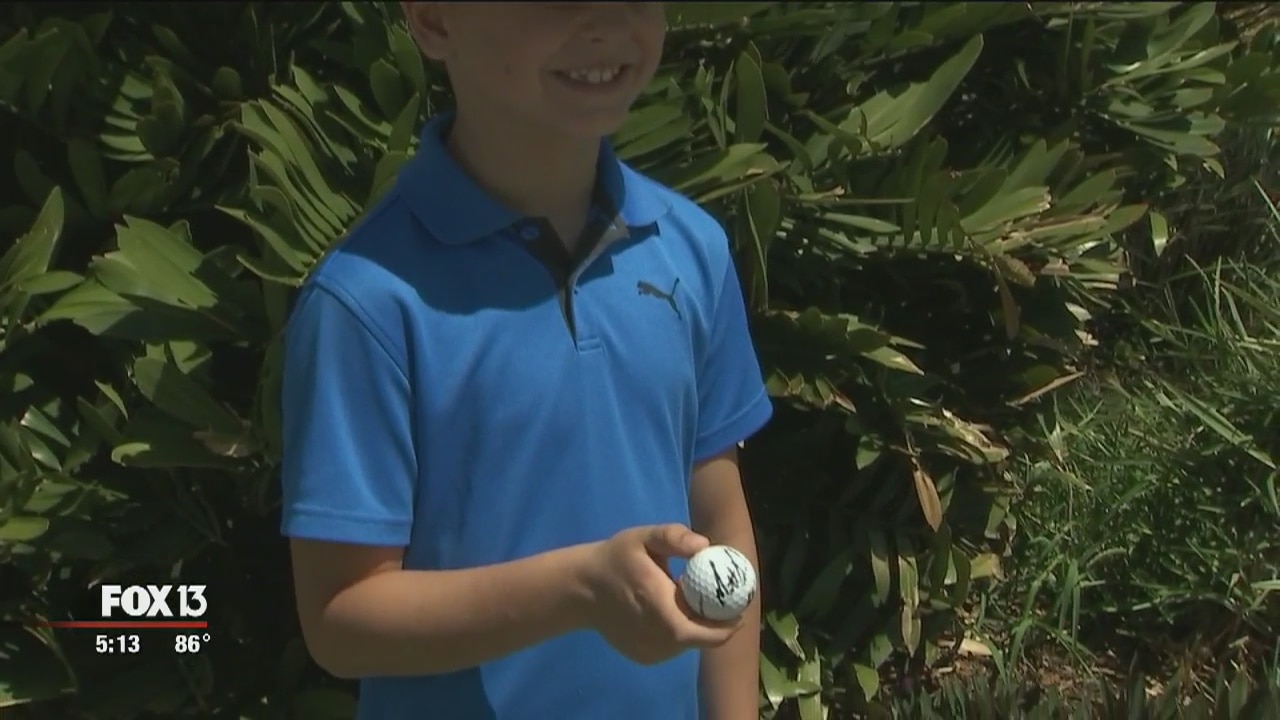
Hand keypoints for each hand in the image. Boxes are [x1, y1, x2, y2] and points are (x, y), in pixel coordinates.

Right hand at [582, 524, 742, 664]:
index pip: (703, 631)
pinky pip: (672, 647)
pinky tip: (671, 613)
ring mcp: (648, 651)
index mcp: (659, 607)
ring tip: (693, 603)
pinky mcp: (643, 656)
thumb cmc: (616, 559)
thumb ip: (675, 537)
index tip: (739, 607)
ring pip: (687, 644)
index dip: (727, 625)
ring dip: (697, 627)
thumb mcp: (643, 537)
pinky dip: (679, 633)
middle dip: (716, 624)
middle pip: (700, 639)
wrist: (581, 589)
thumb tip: (706, 545)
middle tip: (724, 603)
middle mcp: (655, 636)